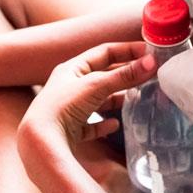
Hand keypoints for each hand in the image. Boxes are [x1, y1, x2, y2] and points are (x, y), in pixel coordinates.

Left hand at [21, 42, 156, 154]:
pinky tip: (114, 125)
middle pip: (102, 76)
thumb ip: (124, 75)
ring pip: (97, 101)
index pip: (103, 52)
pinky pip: (90, 125)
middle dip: (123, 75)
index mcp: (71, 69)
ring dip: (115, 99)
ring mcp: (68, 110)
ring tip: (135, 99)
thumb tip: (152, 62)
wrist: (40, 141)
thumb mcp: (96, 86)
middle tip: (147, 75)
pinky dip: (103, 125)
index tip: (147, 52)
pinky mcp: (70, 131)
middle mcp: (68, 87)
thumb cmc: (63, 106)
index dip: (126, 50)